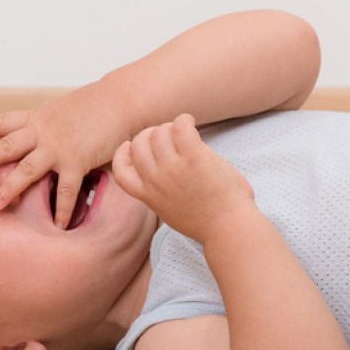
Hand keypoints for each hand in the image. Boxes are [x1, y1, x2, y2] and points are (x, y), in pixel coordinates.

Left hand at [0, 83, 130, 227]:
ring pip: (27, 170)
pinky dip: (63, 208)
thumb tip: (43, 136)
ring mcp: (59, 148)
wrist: (121, 101)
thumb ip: (51, 124)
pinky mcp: (78, 161)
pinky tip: (59, 223)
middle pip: (6, 146)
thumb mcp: (65, 109)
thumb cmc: (98, 104)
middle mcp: (43, 133)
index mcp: (38, 118)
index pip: (2, 122)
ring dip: (10, 188)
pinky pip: (66, 190)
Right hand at [111, 114, 255, 243]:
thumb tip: (170, 176)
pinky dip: (184, 120)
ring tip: (185, 130)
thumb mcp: (173, 212)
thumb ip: (164, 194)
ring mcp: (173, 169)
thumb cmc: (210, 223)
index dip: (122, 154)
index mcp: (149, 195)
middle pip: (138, 144)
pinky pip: (180, 127)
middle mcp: (156, 181)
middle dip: (150, 134)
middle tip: (168, 135)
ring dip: (170, 126)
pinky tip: (191, 123)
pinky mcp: (194, 158)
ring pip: (158, 133)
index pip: (120, 171)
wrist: (228, 229)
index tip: (130, 146)